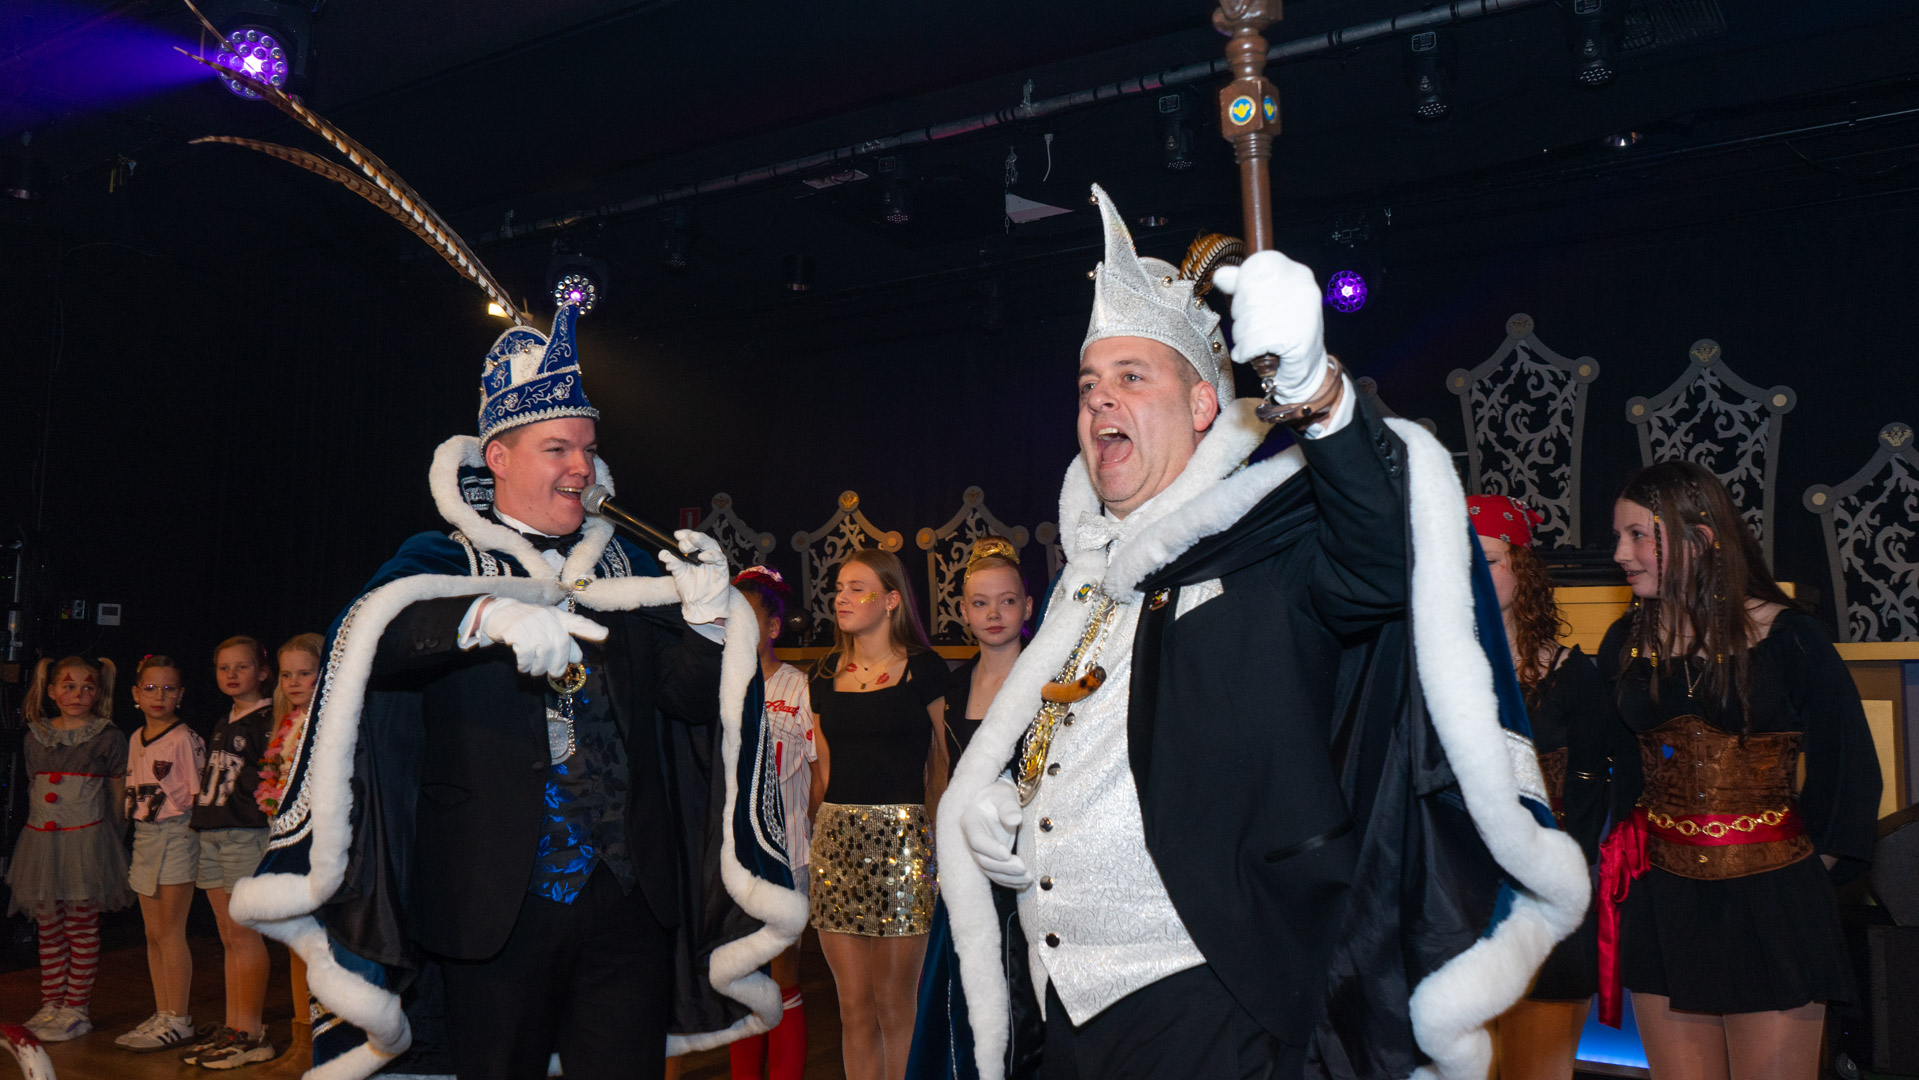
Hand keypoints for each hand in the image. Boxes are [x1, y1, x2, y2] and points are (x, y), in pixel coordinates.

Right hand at [478, 597, 607, 677]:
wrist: (498, 613)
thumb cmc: (527, 624)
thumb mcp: (547, 626)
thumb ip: (564, 640)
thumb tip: (578, 658)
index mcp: (557, 616)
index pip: (576, 622)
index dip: (590, 628)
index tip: (604, 635)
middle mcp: (546, 617)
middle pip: (560, 644)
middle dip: (559, 663)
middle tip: (554, 673)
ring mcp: (531, 621)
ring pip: (544, 651)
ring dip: (540, 667)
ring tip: (536, 671)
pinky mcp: (516, 629)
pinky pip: (527, 653)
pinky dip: (526, 665)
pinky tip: (524, 667)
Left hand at [661, 530, 730, 624]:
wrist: (701, 607)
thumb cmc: (692, 590)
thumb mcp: (679, 575)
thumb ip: (673, 564)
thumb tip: (663, 554)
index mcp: (693, 554)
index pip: (690, 539)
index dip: (685, 534)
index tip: (677, 535)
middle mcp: (704, 555)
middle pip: (701, 540)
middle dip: (692, 537)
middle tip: (683, 541)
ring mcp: (714, 561)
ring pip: (711, 545)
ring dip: (702, 541)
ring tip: (693, 539)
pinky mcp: (722, 569)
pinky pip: (719, 558)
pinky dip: (711, 555)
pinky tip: (703, 556)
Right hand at [961, 778, 1031, 889]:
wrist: (995, 803)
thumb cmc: (999, 797)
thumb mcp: (1004, 796)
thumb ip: (1008, 807)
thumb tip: (1015, 819)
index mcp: (971, 822)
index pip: (977, 840)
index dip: (991, 849)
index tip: (1007, 853)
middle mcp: (971, 841)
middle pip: (983, 860)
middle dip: (1004, 867)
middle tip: (1023, 868)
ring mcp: (979, 853)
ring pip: (990, 871)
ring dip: (1008, 877)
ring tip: (1028, 877)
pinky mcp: (989, 860)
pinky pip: (996, 875)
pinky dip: (1010, 881)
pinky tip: (1025, 882)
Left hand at [1211, 250, 1328, 401]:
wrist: (1308, 371)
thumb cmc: (1286, 333)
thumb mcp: (1267, 302)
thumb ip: (1245, 284)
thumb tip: (1222, 276)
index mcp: (1297, 274)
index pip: (1259, 263)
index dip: (1243, 283)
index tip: (1245, 300)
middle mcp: (1303, 289)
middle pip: (1249, 293)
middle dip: (1241, 315)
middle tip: (1250, 328)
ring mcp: (1302, 313)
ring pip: (1250, 318)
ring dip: (1242, 337)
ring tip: (1252, 343)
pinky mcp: (1296, 339)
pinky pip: (1254, 341)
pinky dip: (1246, 351)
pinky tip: (1251, 354)